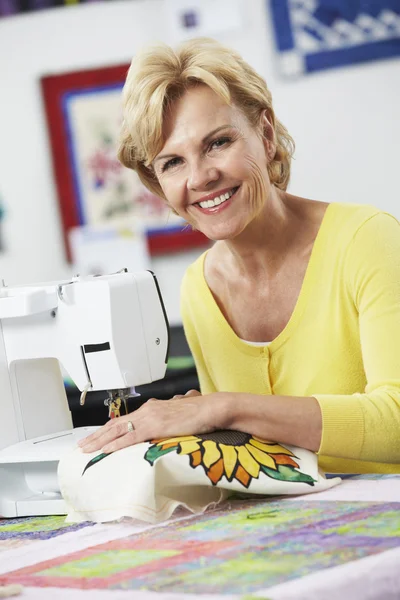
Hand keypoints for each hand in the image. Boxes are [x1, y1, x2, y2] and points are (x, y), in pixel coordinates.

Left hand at [78, 390, 227, 453]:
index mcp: (152, 408)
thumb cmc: (200, 412)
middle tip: (82, 444)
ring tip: (87, 449)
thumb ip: (169, 419)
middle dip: (97, 435)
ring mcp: (150, 417)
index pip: (124, 420)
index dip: (107, 429)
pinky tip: (106, 450)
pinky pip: (131, 436)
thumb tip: (167, 423)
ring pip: (118, 430)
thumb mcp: (179, 415)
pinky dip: (116, 444)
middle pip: (115, 424)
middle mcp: (147, 410)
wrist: (211, 408)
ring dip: (100, 440)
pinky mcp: (156, 426)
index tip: (96, 437)